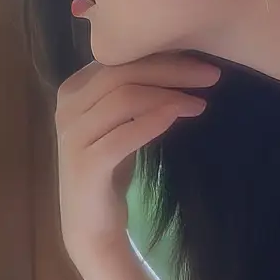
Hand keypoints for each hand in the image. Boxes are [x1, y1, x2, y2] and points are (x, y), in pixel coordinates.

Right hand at [55, 51, 220, 262]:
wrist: (90, 225)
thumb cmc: (110, 168)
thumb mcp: (119, 121)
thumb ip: (133, 90)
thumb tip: (181, 57)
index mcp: (74, 89)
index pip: (120, 57)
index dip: (162, 53)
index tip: (201, 58)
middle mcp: (67, 108)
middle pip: (122, 72)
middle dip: (171, 69)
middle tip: (211, 75)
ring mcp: (73, 136)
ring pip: (123, 98)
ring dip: (168, 95)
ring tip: (200, 102)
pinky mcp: (85, 165)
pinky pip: (123, 135)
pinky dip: (153, 121)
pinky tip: (179, 115)